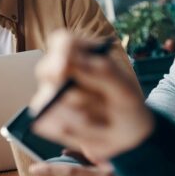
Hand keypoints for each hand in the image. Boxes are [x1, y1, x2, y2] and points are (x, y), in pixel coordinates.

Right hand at [30, 31, 153, 162]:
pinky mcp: (47, 118)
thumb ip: (102, 72)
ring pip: (47, 102)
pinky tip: (90, 131)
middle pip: (46, 71)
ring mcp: (50, 95)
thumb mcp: (124, 89)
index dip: (59, 53)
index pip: (61, 42)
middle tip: (98, 102)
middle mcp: (60, 72)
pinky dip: (73, 132)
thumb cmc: (125, 104)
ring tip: (102, 119)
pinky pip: (49, 125)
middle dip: (72, 92)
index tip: (64, 69)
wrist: (128, 133)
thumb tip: (68, 64)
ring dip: (79, 117)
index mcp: (81, 55)